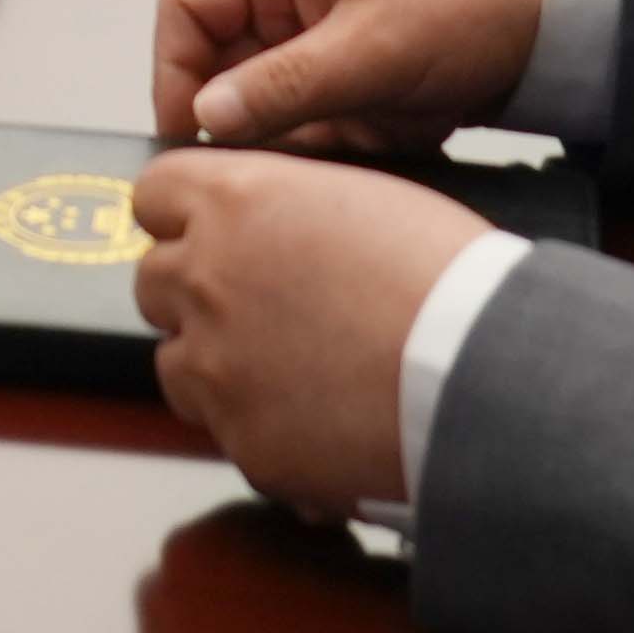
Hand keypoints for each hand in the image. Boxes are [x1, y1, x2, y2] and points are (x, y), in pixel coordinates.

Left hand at [135, 150, 500, 519]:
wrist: (480, 375)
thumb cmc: (446, 277)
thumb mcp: (364, 197)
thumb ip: (288, 204)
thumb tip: (266, 222)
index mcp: (236, 202)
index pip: (153, 194)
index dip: (181, 214)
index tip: (203, 231)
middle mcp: (207, 278)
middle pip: (153, 279)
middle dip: (196, 291)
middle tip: (258, 307)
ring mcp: (215, 365)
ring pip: (176, 360)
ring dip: (215, 362)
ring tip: (289, 369)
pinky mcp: (241, 438)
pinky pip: (225, 428)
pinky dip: (257, 423)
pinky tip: (315, 417)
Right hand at [153, 0, 550, 150]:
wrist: (566, 9)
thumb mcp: (371, 47)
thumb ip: (282, 86)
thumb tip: (202, 120)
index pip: (186, 6)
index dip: (174, 70)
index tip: (192, 136)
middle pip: (223, 61)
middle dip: (246, 116)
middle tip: (273, 163)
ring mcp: (324, 34)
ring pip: (269, 99)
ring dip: (296, 134)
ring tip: (342, 151)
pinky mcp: (357, 72)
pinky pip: (316, 117)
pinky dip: (335, 142)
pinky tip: (373, 148)